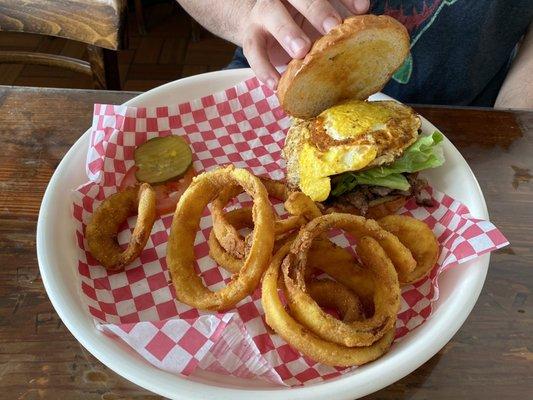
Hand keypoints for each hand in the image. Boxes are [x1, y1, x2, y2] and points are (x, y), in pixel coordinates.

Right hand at [242, 0, 369, 89]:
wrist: (258, 24)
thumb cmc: (299, 23)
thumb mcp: (318, 18)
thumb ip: (338, 18)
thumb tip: (365, 20)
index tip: (363, 9)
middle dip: (317, 10)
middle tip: (332, 27)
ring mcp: (263, 13)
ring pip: (272, 15)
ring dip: (287, 32)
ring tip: (301, 52)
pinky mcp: (250, 35)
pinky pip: (253, 50)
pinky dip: (263, 68)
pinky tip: (275, 83)